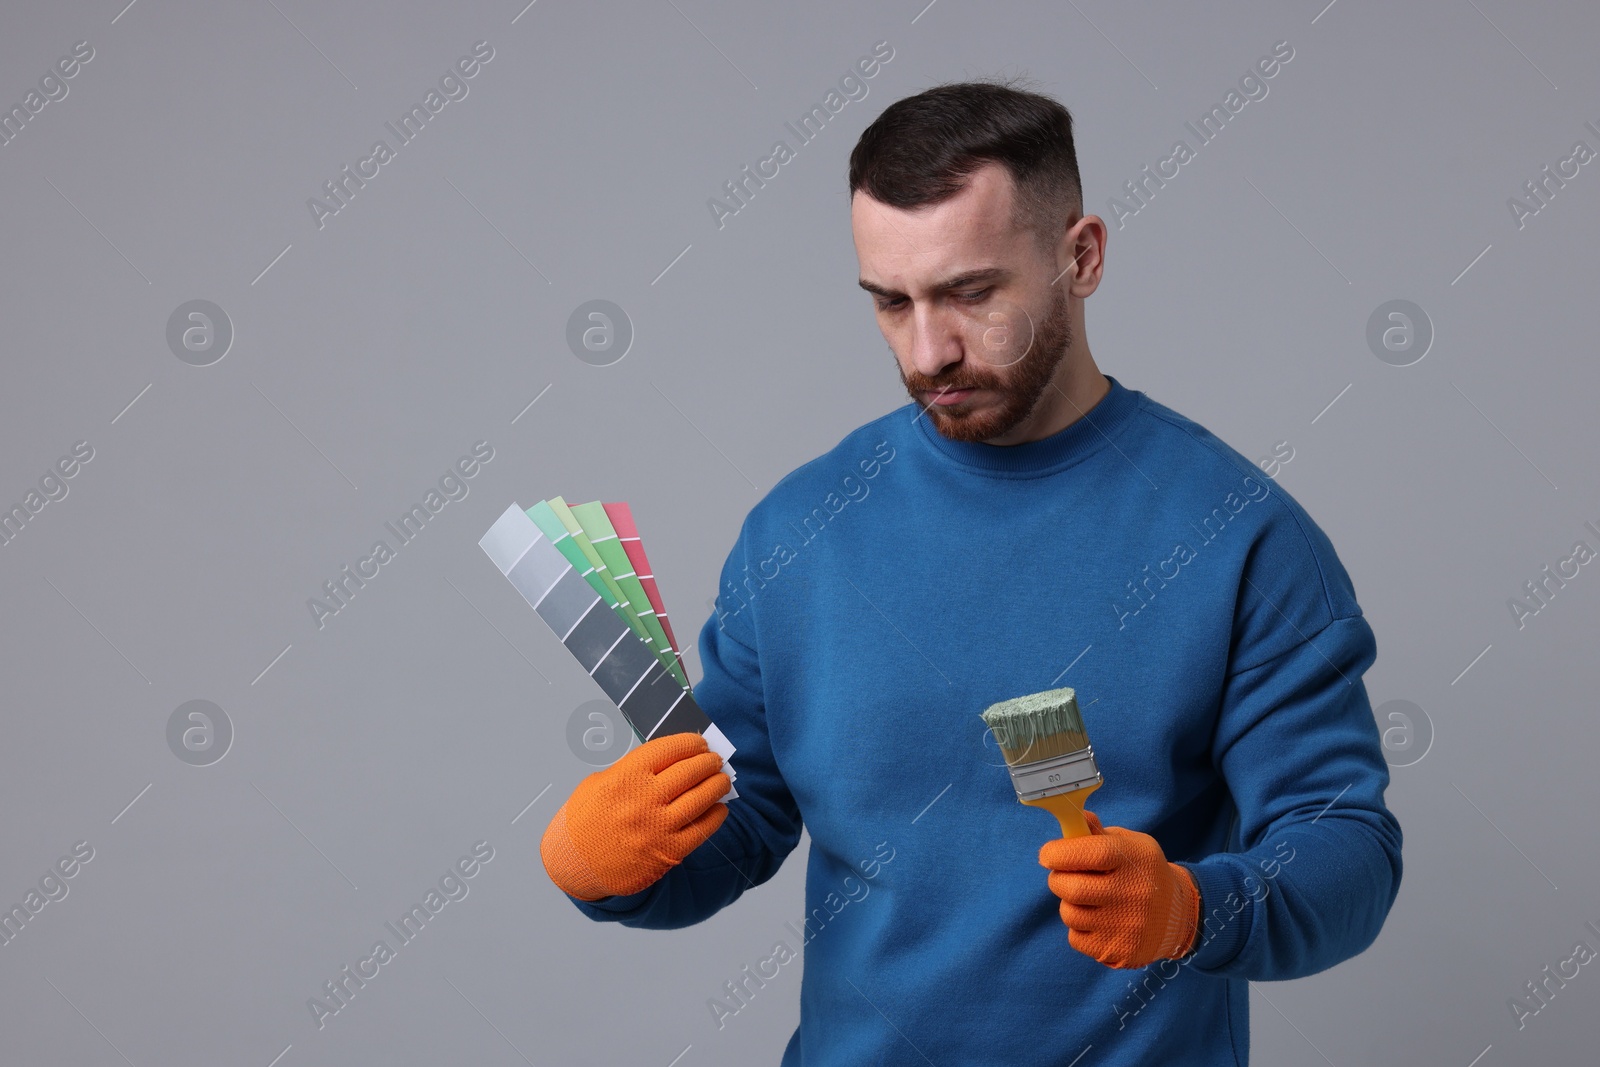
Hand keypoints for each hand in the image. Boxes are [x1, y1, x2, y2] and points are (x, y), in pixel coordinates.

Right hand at [540, 732, 729, 900]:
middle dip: (708, 762)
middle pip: (690, 772)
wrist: (574, 863)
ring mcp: (658, 827)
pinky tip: (719, 808)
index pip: (670, 749)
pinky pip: (702, 830)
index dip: (691, 743)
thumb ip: (633, 770)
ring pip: (701, 798)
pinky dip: (715, 816)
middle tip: (715, 760)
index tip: (700, 743)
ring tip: (722, 780)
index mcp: (626, 776)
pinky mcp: (668, 853)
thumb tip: (672, 759)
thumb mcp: (599, 782)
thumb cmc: (585, 819)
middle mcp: (644, 799)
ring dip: (717, 785)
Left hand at [1038, 809, 1198, 968]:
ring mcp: (1127, 926)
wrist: (1178, 916)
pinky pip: (1075, 938)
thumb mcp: (1131, 845)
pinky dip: (1079, 928)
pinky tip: (1099, 921)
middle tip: (1064, 876)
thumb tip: (1073, 817)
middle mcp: (1134, 894)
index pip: (1091, 853)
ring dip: (1069, 904)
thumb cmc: (1143, 872)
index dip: (1060, 852)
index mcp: (1136, 860)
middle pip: (1072, 888)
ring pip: (1069, 914)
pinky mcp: (1118, 951)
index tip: (1048, 854)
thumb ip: (1098, 833)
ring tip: (1088, 899)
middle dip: (1058, 879)